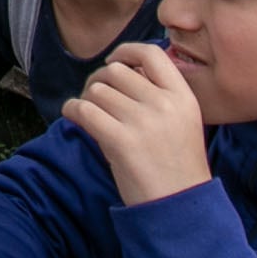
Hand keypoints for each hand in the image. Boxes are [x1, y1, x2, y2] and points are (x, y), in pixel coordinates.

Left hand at [62, 43, 211, 204]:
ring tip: (91, 116)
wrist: (179, 206)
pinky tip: (74, 117)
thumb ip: (159, 95)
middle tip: (96, 98)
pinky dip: (72, 110)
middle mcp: (165, 104)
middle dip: (100, 80)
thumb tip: (118, 69)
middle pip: (117, 71)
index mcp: (184, 97)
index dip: (127, 51)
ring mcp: (144, 121)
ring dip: (87, 100)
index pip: (152, 53)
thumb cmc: (176, 167)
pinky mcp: (121, 140)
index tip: (114, 60)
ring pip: (98, 90)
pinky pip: (84, 110)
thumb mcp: (181, 122)